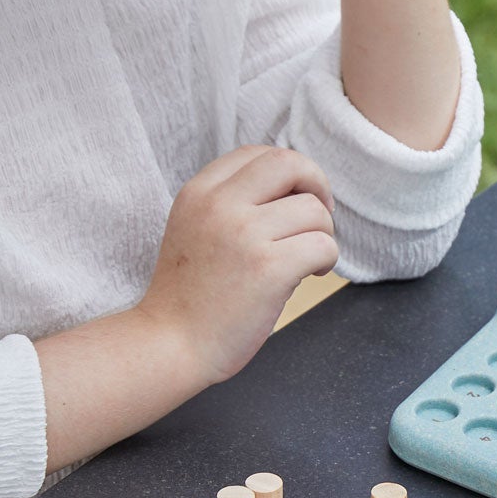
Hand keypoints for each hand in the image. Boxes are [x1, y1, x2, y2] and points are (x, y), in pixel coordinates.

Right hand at [138, 147, 338, 387]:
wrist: (169, 344)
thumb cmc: (191, 294)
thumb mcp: (196, 228)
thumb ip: (233, 203)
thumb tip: (297, 187)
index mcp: (198, 192)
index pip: (258, 153)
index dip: (289, 172)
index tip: (295, 199)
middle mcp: (219, 205)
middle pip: (290, 163)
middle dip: (317, 186)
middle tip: (318, 219)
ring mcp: (243, 235)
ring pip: (314, 210)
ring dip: (323, 234)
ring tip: (306, 259)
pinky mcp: (269, 268)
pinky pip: (324, 246)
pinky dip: (327, 261)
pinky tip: (310, 275)